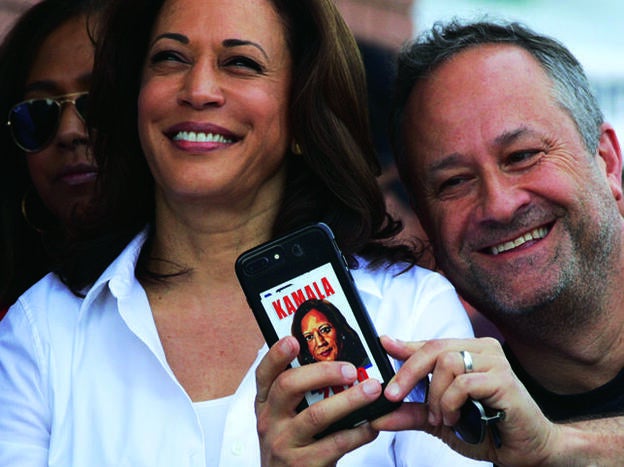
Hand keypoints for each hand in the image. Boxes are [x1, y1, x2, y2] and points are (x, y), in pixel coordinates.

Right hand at [255, 336, 381, 465]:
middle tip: (350, 369)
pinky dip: (358, 432)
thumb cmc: (293, 445)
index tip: (293, 340)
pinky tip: (372, 425)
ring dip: (349, 399)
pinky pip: (335, 443)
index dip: (277, 355)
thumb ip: (301, 394)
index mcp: (266, 404)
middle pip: (289, 386)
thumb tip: (339, 364)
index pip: (264, 373)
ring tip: (372, 389)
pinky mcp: (303, 464)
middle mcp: (269, 421)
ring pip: (317, 415)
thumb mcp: (285, 418)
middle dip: (323, 372)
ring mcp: (284, 444)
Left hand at [372, 336, 562, 465]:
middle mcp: (482, 350)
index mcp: (469, 352)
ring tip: (442, 418)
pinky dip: (451, 403)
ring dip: (436, 396)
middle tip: (394, 395)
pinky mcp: (504, 379)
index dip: (405, 346)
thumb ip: (413, 412)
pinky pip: (463, 383)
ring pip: (447, 363)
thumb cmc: (488, 430)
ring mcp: (495, 362)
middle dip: (408, 373)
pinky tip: (455, 419)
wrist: (526, 451)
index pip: (431, 344)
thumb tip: (381, 412)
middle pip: (434, 348)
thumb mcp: (441, 420)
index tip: (384, 344)